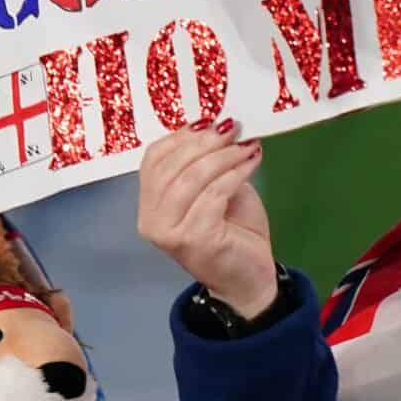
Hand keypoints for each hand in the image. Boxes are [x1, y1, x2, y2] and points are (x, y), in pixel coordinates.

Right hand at [137, 122, 277, 319]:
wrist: (247, 279)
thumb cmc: (231, 231)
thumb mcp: (214, 188)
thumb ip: (206, 163)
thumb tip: (217, 123)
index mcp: (148, 204)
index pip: (154, 158)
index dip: (182, 136)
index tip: (212, 121)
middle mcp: (149, 220)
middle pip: (172, 165)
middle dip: (206, 142)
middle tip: (234, 128)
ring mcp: (168, 232)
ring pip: (192, 178)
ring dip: (224, 155)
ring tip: (247, 144)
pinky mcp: (193, 239)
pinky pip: (213, 194)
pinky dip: (235, 173)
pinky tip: (252, 162)